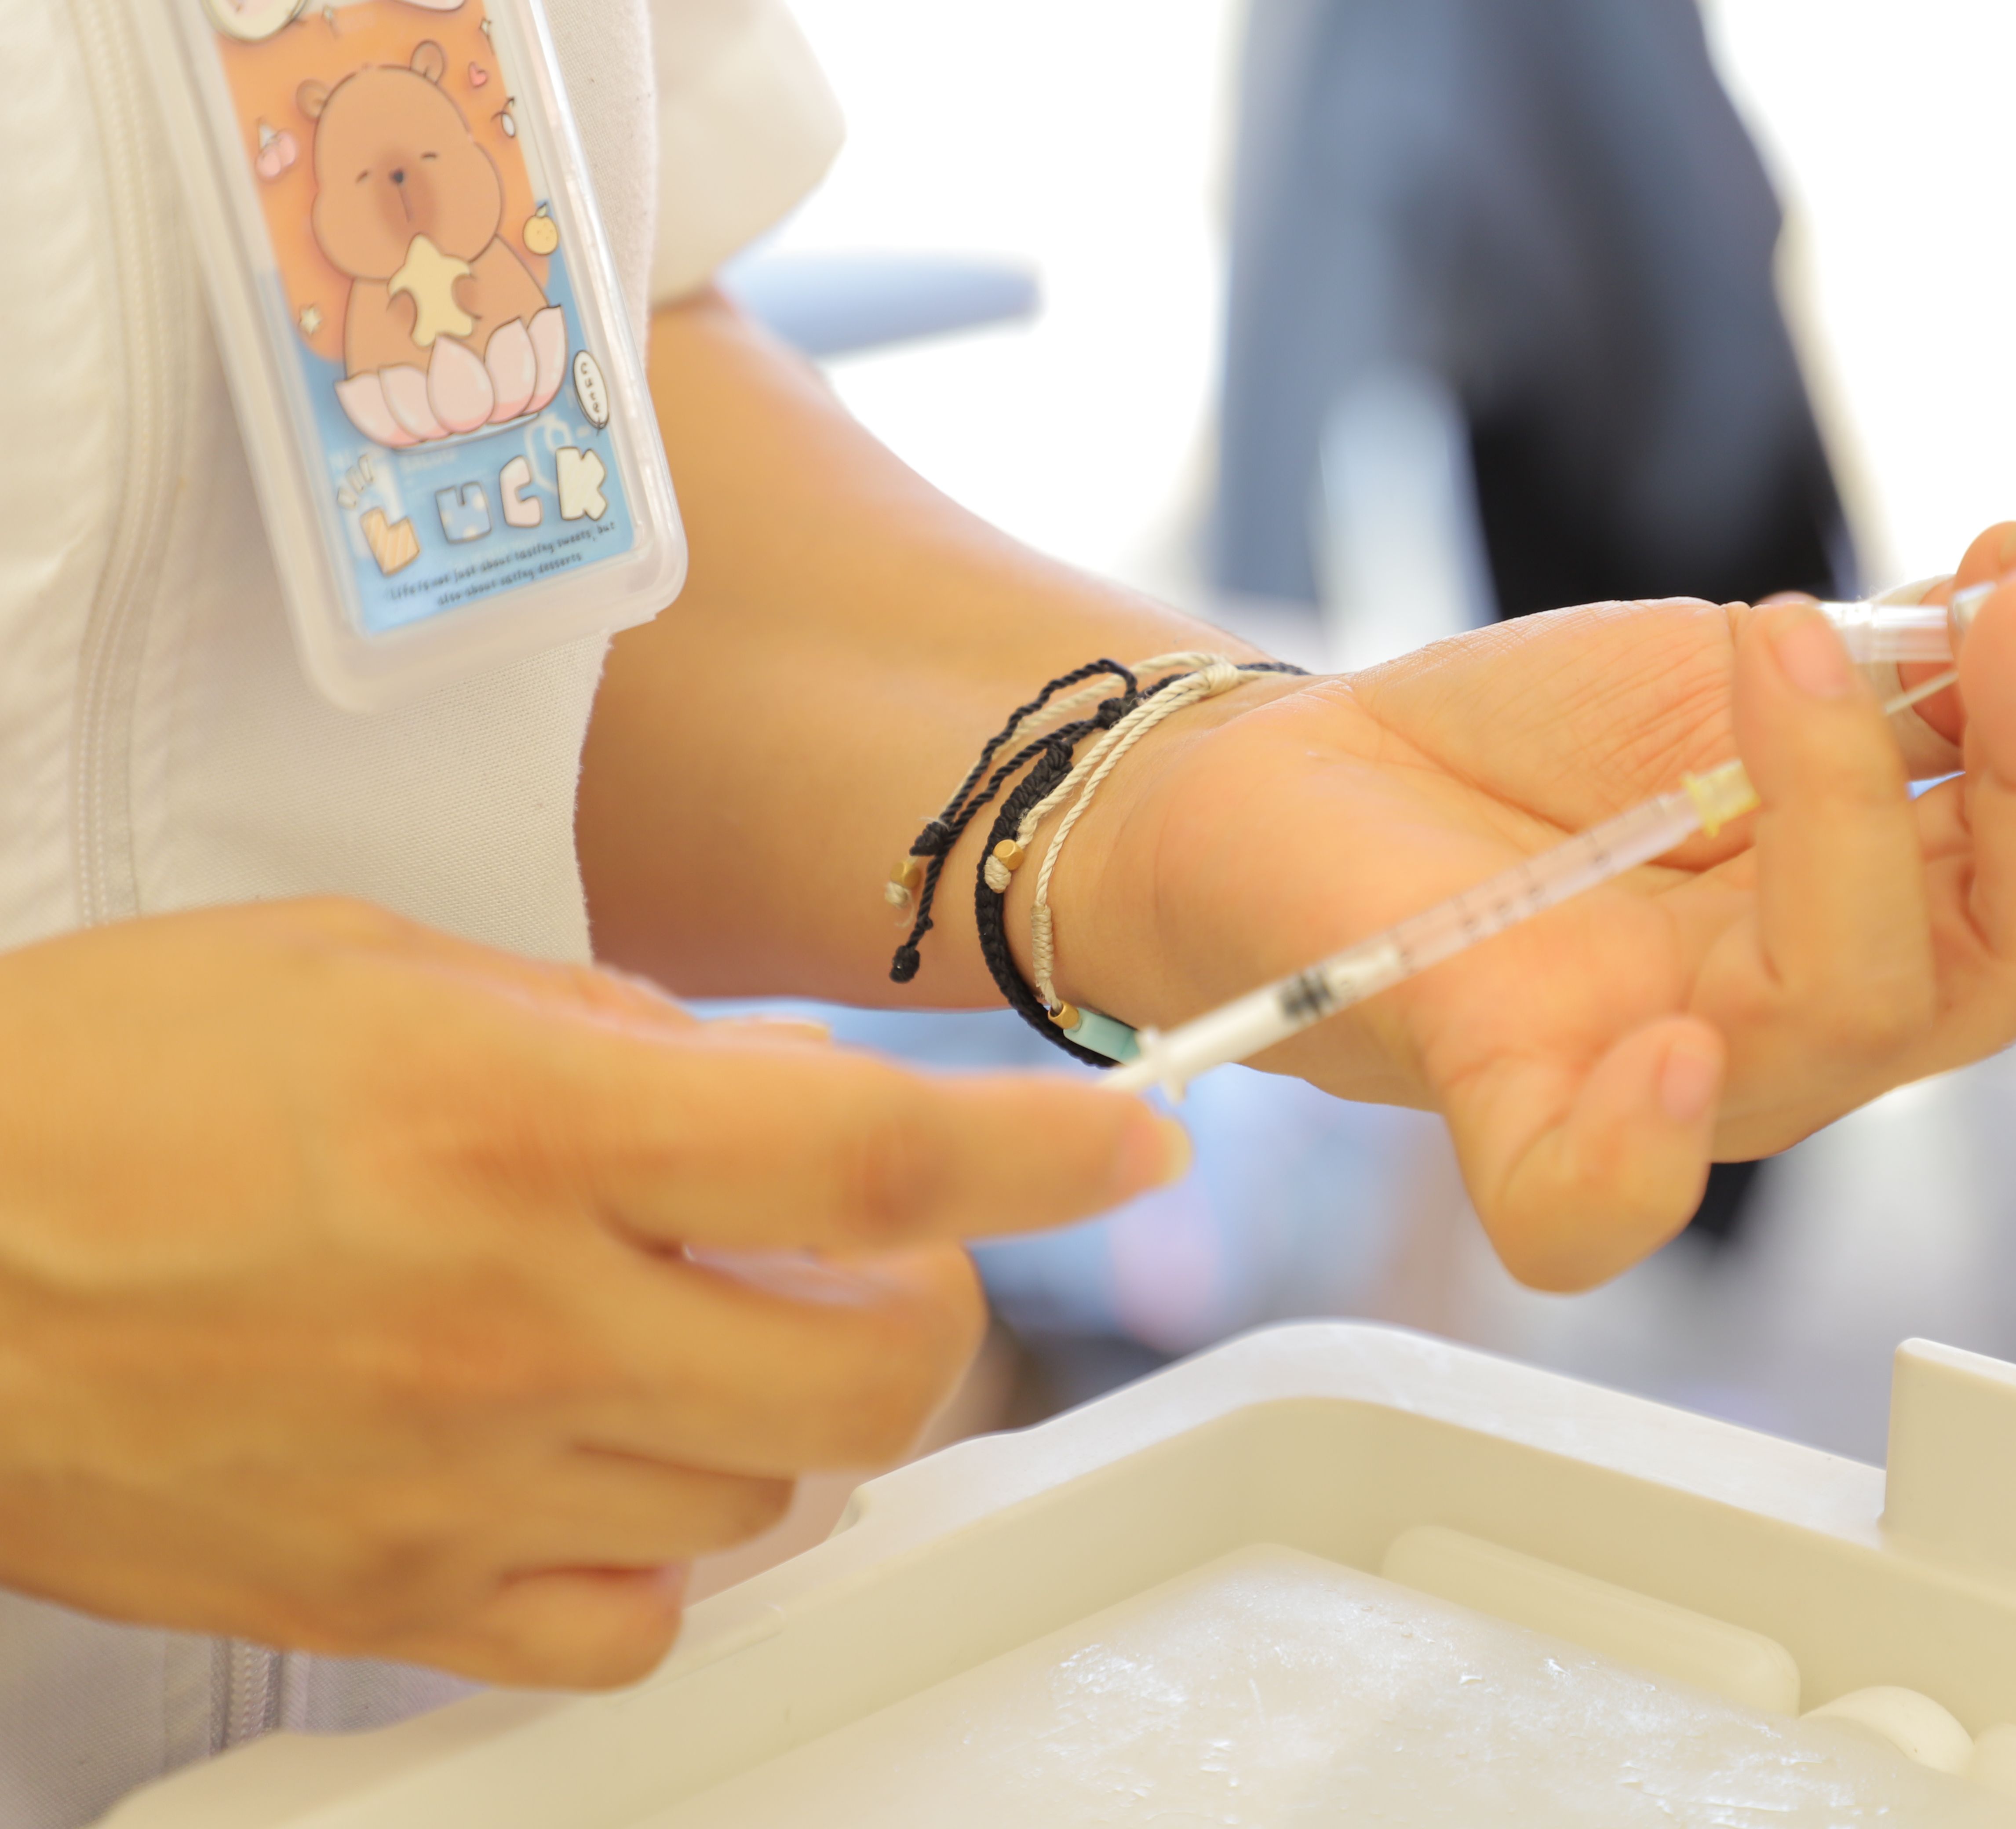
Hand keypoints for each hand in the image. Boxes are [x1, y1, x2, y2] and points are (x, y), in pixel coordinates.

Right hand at [0, 900, 1184, 1686]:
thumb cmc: (113, 1077)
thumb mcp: (386, 970)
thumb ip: (614, 1035)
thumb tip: (785, 1094)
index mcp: (520, 1129)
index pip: (870, 1148)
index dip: (1041, 1145)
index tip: (1138, 1134)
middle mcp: (515, 1318)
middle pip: (874, 1365)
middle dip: (925, 1299)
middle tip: (867, 1241)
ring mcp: (458, 1479)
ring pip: (776, 1488)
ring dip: (784, 1401)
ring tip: (683, 1320)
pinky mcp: (389, 1597)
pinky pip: (635, 1618)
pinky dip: (670, 1542)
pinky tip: (604, 1451)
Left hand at [1043, 525, 2015, 1287]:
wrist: (1308, 773)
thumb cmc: (1524, 748)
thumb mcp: (1721, 674)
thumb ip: (1877, 673)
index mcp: (1862, 918)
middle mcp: (1789, 1017)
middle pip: (1996, 973)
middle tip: (1999, 612)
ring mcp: (1660, 1072)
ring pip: (1841, 1016)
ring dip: (1848, 808)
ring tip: (1781, 641)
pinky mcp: (1507, 1094)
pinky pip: (1591, 1202)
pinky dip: (1640, 1149)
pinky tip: (1668, 1048)